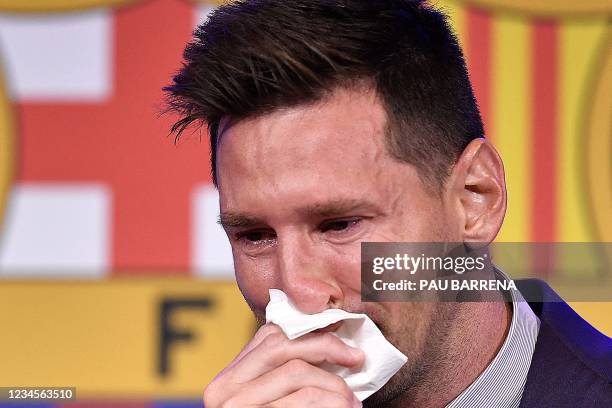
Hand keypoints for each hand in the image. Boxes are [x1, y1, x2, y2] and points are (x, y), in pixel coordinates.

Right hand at [203, 323, 364, 406]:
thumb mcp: (271, 401)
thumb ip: (284, 376)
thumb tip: (330, 344)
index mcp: (228, 379)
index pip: (270, 336)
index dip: (308, 332)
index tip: (339, 340)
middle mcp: (224, 390)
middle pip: (283, 347)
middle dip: (327, 348)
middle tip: (356, 359)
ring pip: (296, 372)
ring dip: (334, 384)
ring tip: (353, 400)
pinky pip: (302, 400)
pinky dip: (330, 402)